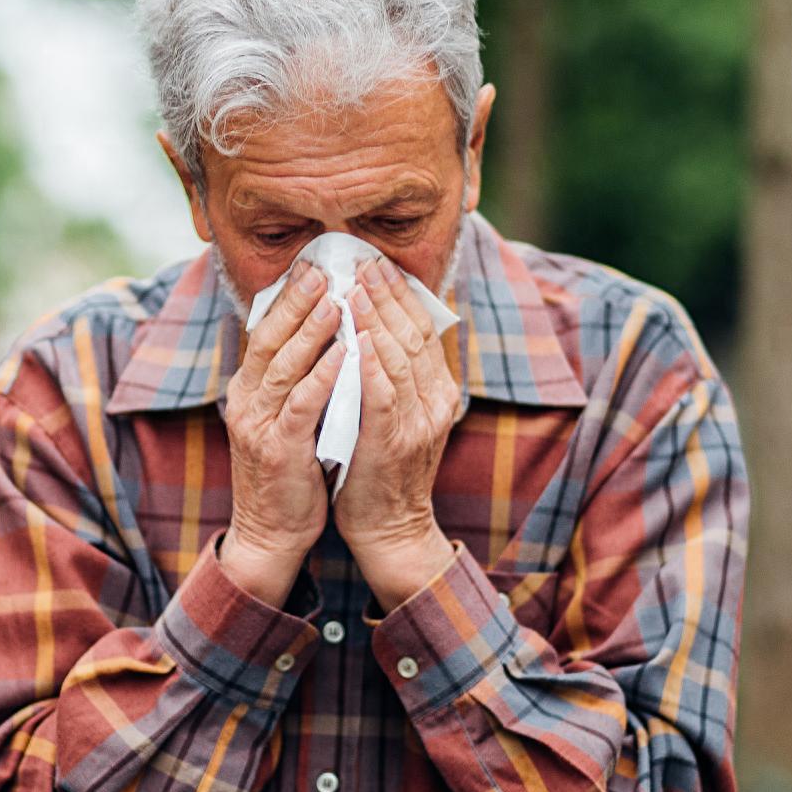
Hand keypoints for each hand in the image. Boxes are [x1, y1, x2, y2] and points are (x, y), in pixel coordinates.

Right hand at [218, 262, 345, 602]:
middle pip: (269, 338)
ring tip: (336, 299)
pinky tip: (345, 353)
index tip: (312, 266)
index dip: (287, 297)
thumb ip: (297, 380)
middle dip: (296, 300)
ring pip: (284, 365)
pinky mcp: (278, 449)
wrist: (270, 533)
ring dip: (311, 330)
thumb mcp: (286, 418)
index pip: (265, 331)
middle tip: (323, 267)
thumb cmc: (288, 472)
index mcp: (248, 390)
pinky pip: (302, 404)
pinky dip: (323, 376)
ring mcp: (258, 424)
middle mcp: (246, 400)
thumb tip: (324, 337)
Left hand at [333, 256, 457, 606]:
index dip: (401, 293)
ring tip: (352, 286)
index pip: (423, 329)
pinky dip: (371, 364)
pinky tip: (357, 339)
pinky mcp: (393, 444)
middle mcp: (435, 401)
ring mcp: (417, 423)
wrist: (391, 530)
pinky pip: (383, 396)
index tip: (377, 263)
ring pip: (400, 358)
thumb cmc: (382, 468)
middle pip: (414, 334)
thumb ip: (394, 375)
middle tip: (362, 260)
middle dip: (387, 293)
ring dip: (376, 318)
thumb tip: (374, 327)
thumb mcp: (399, 414)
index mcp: (438, 390)